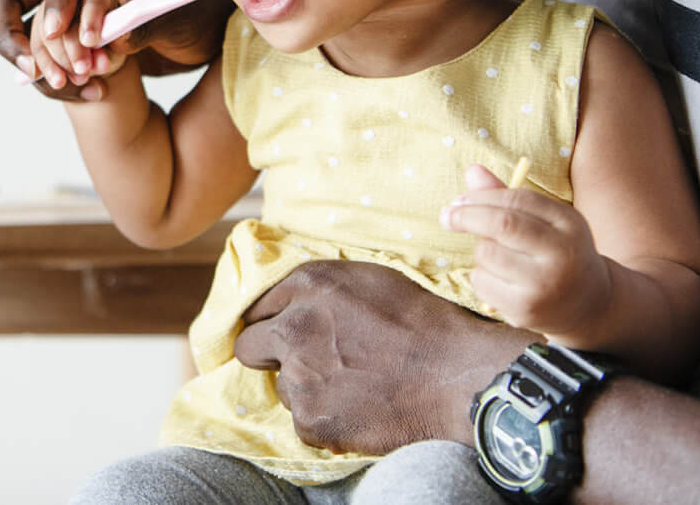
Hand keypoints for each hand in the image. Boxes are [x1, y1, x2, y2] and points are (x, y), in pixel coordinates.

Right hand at [0, 0, 233, 99]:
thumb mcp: (180, 18)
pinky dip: (58, 75)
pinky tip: (91, 92)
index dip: (58, 0)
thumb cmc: (199, 13)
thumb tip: (111, 42)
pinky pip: (44, 52)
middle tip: (43, 72)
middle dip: (21, 36)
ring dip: (46, 61)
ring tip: (86, 82)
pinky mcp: (71, 29)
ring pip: (27, 29)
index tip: (54, 32)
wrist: (207, 32)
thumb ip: (146, 26)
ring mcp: (73, 1)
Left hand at [234, 259, 525, 454]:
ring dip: (304, 385)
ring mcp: (299, 376)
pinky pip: (303, 418)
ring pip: (282, 384)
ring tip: (349, 381)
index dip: (272, 318)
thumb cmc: (418, 320)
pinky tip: (356, 405)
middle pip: (248, 345)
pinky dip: (323, 416)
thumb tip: (291, 301)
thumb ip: (319, 288)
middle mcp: (294, 326)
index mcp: (309, 284)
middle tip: (304, 359)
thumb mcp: (367, 279)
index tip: (282, 329)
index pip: (257, 304)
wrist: (450, 372)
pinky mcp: (310, 420)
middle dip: (269, 351)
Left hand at [441, 164, 610, 343]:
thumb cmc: (556, 251)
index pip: (519, 199)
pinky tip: (501, 281)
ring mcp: (545, 285)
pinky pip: (482, 282)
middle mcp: (562, 253)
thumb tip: (472, 170)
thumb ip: (508, 197)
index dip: (483, 195)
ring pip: (488, 253)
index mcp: (569, 223)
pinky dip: (481, 276)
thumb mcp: (544, 221)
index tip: (459, 199)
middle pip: (503, 224)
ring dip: (481, 250)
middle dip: (467, 216)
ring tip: (498, 257)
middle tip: (447, 215)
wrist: (587, 304)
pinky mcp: (526, 310)